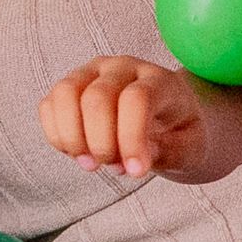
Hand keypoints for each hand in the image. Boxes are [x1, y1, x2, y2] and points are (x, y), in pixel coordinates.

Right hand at [40, 56, 241, 181]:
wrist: (171, 117)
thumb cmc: (182, 132)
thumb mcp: (192, 147)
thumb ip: (169, 153)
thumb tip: (133, 161)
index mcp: (159, 80)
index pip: (136, 99)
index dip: (131, 139)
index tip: (137, 173)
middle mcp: (123, 67)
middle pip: (97, 97)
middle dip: (100, 143)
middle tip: (113, 168)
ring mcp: (92, 72)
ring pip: (65, 93)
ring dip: (72, 138)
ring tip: (90, 164)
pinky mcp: (71, 86)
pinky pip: (49, 104)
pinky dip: (57, 135)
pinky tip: (78, 153)